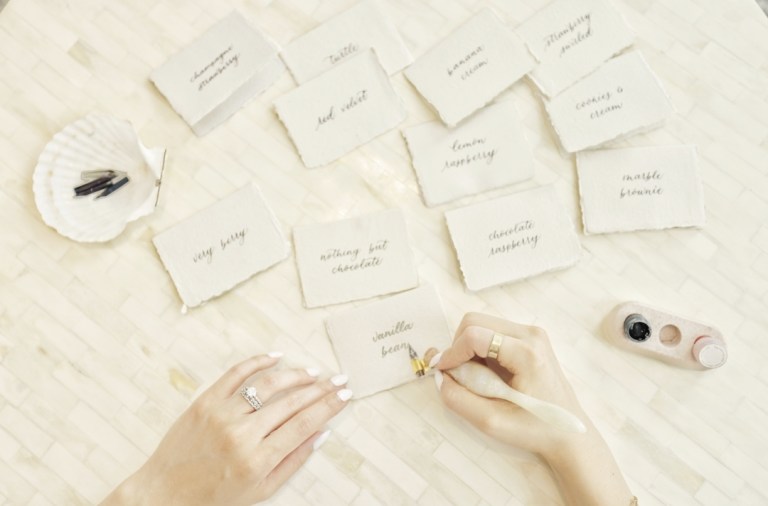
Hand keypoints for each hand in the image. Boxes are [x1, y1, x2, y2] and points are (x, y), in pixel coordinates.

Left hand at [101, 353, 351, 505]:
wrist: (163, 494)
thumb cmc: (211, 498)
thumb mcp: (260, 491)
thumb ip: (293, 462)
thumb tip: (321, 434)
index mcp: (258, 459)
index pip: (305, 424)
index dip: (330, 406)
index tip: (345, 395)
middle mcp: (242, 434)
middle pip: (292, 402)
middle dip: (321, 389)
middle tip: (339, 379)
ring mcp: (222, 414)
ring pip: (268, 384)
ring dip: (295, 374)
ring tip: (313, 372)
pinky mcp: (205, 401)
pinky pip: (236, 374)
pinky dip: (257, 362)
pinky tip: (276, 357)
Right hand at [427, 313, 632, 505]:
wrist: (568, 433)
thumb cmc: (535, 429)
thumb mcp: (491, 422)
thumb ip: (458, 398)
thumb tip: (438, 376)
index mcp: (527, 353)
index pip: (474, 335)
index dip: (451, 353)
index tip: (442, 373)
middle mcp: (531, 334)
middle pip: (475, 321)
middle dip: (458, 347)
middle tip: (457, 376)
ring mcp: (531, 333)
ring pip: (481, 325)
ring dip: (468, 349)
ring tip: (475, 378)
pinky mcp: (529, 338)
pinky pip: (491, 332)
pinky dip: (479, 350)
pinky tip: (486, 374)